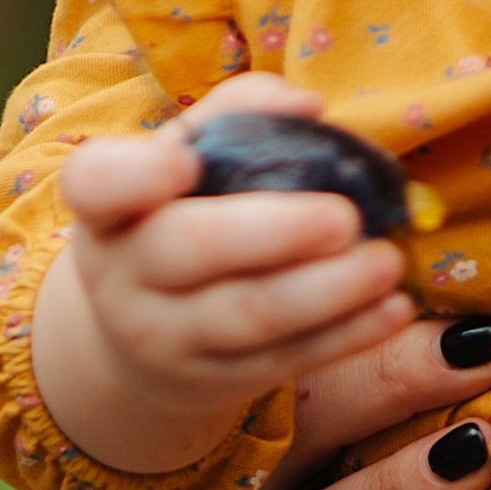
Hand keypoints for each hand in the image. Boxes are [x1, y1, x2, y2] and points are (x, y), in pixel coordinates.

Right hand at [30, 79, 412, 473]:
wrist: (148, 340)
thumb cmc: (175, 224)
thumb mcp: (181, 169)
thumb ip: (232, 120)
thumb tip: (307, 106)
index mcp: (106, 208)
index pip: (98, 184)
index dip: (137, 174)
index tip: (185, 158)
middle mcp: (125, 276)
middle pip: (194, 250)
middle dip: (275, 232)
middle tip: (345, 218)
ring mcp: (168, 339)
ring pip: (252, 315)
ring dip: (329, 291)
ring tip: (386, 262)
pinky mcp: (217, 383)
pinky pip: (288, 358)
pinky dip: (347, 334)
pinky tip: (392, 310)